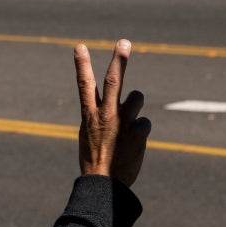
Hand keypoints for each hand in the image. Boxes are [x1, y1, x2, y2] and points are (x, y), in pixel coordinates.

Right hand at [75, 40, 150, 187]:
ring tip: (128, 123)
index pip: (84, 85)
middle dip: (119, 59)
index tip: (79, 46)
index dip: (82, 64)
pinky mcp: (138, 132)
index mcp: (89, 115)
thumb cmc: (97, 161)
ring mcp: (122, 122)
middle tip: (124, 42)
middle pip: (113, 80)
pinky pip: (146, 122)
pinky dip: (141, 131)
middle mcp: (105, 115)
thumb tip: (119, 105)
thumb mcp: (89, 135)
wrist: (105, 184)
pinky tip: (134, 144)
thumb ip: (101, 117)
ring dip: (136, 104)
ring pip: (137, 97)